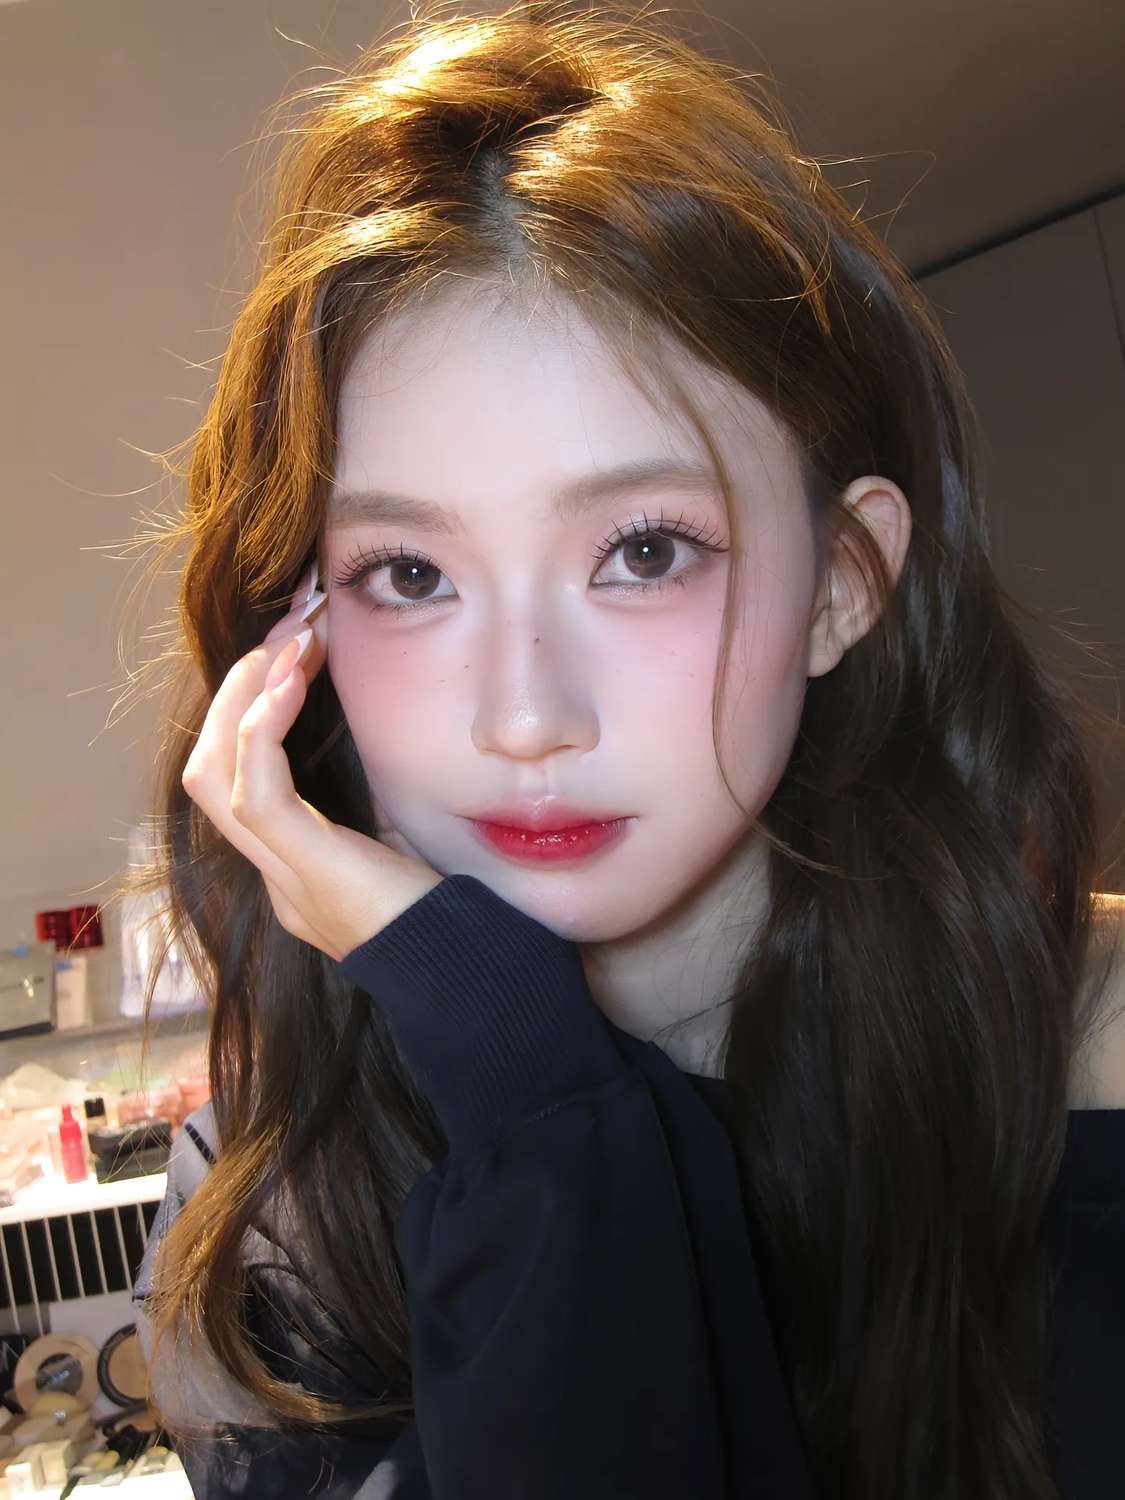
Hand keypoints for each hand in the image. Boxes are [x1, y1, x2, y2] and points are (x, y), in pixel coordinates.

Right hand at [181, 561, 443, 962]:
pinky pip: (256, 790)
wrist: (476, 980)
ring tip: (289, 639)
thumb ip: (381, 796)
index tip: (297, 643)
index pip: (239, 777)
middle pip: (208, 769)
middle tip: (290, 625)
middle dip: (240, 690)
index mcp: (298, 867)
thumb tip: (384, 728)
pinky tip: (291, 677)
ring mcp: (284, 878)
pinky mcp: (306, 872)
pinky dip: (264, 728)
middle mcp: (276, 873)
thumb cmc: (458, 913)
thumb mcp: (409, 840)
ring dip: (246, 697)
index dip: (252, 708)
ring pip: (212, 776)